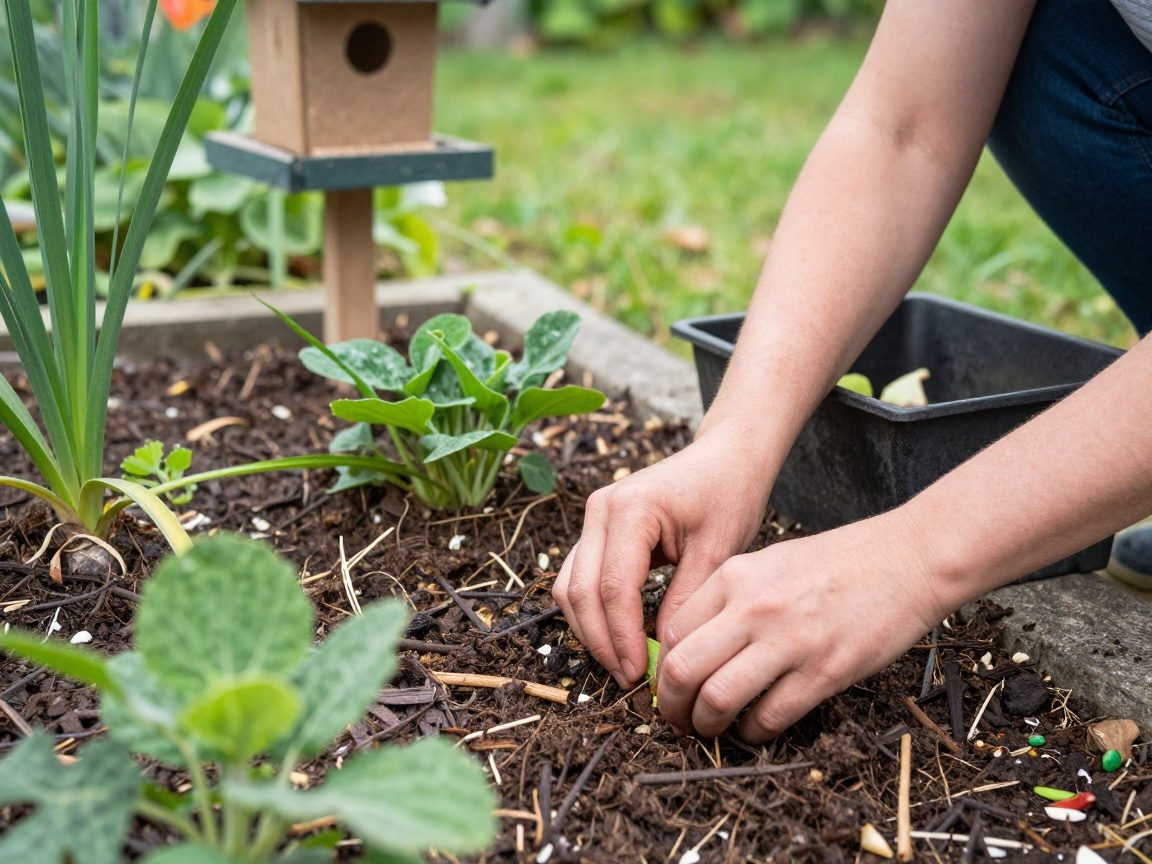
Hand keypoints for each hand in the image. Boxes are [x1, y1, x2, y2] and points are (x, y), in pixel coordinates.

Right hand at [552, 426, 772, 686]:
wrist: (725, 457)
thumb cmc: (728, 494)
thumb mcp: (718, 550)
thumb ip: (686, 600)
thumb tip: (665, 653)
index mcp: (631, 509)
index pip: (613, 587)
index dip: (622, 636)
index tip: (641, 674)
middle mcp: (600, 510)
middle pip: (580, 590)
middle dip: (601, 641)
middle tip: (629, 680)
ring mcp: (593, 518)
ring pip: (569, 588)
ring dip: (590, 631)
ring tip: (623, 666)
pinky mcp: (597, 530)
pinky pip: (579, 578)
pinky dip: (592, 612)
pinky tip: (619, 640)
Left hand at [656, 508, 947, 741]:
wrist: (907, 559)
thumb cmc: (838, 562)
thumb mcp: (769, 562)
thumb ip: (729, 597)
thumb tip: (692, 644)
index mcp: (735, 576)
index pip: (673, 633)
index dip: (663, 669)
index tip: (669, 686)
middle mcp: (753, 607)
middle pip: (682, 670)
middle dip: (671, 707)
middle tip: (677, 720)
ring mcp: (789, 640)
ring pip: (717, 700)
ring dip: (707, 725)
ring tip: (712, 729)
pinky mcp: (824, 671)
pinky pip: (769, 717)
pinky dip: (753, 732)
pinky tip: (756, 728)